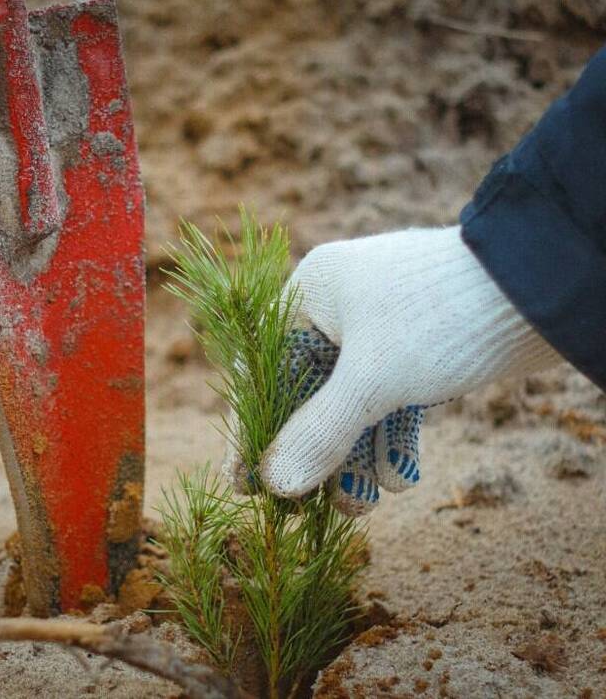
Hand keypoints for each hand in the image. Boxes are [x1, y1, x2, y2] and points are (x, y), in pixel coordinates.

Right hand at [225, 225, 560, 515]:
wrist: (546, 286)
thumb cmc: (442, 319)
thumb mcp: (372, 380)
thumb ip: (319, 433)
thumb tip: (273, 484)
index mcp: (313, 293)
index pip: (265, 370)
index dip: (256, 430)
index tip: (248, 483)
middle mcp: (340, 309)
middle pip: (310, 394)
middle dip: (318, 454)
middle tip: (315, 506)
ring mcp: (381, 329)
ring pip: (353, 404)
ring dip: (356, 457)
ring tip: (363, 504)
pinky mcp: (418, 350)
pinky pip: (388, 402)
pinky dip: (390, 439)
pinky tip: (399, 479)